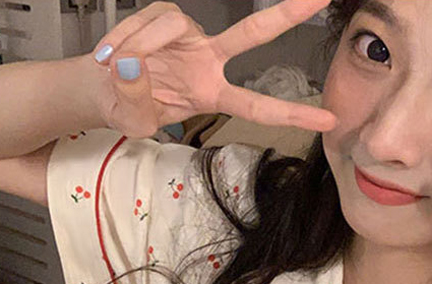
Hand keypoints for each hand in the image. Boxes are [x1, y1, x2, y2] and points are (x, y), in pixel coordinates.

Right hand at [91, 0, 337, 139]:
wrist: (102, 85)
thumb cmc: (127, 107)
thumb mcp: (133, 121)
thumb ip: (136, 101)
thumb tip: (132, 68)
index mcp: (213, 94)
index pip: (259, 107)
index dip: (293, 114)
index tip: (329, 118)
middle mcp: (209, 60)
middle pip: (253, 33)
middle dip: (287, 14)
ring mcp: (189, 34)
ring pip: (173, 26)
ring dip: (142, 47)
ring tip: (119, 69)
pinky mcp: (166, 15)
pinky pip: (151, 21)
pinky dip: (128, 38)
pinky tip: (115, 54)